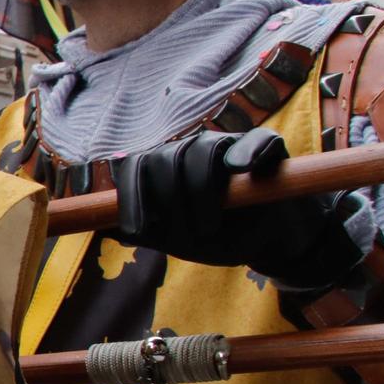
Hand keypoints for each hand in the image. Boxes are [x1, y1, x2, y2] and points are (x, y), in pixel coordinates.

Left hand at [113, 129, 369, 289]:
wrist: (273, 241)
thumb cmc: (222, 238)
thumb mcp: (182, 243)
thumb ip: (149, 233)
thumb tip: (110, 229)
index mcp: (166, 168)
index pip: (136, 166)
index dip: (133, 195)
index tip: (137, 229)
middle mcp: (192, 150)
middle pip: (165, 158)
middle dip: (171, 202)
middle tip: (189, 237)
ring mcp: (228, 143)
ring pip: (201, 151)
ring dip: (201, 194)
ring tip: (209, 229)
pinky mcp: (267, 144)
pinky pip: (256, 140)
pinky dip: (246, 152)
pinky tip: (240, 169)